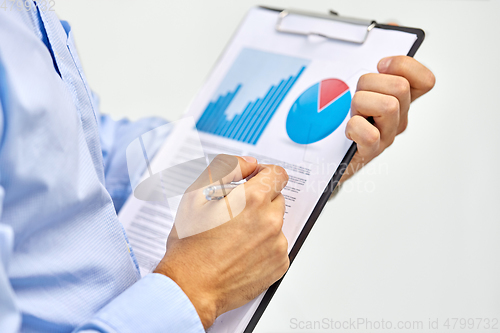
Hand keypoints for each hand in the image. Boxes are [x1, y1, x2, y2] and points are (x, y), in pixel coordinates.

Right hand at [154, 155, 289, 328]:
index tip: (253, 181)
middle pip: (276, 198)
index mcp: (253, 200)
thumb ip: (226, 168)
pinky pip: (277, 246)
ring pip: (276, 223)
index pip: (277, 174)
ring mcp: (277, 244)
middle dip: (258, 201)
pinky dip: (264, 246)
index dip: (263, 174)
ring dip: (261, 224)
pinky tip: (241, 252)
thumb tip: (249, 164)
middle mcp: (270, 221)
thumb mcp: (196, 195)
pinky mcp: (279, 264)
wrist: (191, 287)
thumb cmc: (190, 246)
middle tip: (234, 214)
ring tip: (235, 237)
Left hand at [340, 56, 434, 182]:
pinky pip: (370, 134)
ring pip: (388, 105)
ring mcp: (386, 136)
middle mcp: (398, 118)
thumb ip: (371, 74)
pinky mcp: (370, 152)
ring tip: (352, 113)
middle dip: (371, 83)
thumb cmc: (339, 118)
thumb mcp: (357, 88)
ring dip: (361, 103)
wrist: (325, 153)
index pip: (425, 80)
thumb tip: (380, 63)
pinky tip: (348, 130)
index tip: (382, 66)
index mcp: (400, 101)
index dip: (404, 65)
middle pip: (400, 86)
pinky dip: (355, 128)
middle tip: (357, 96)